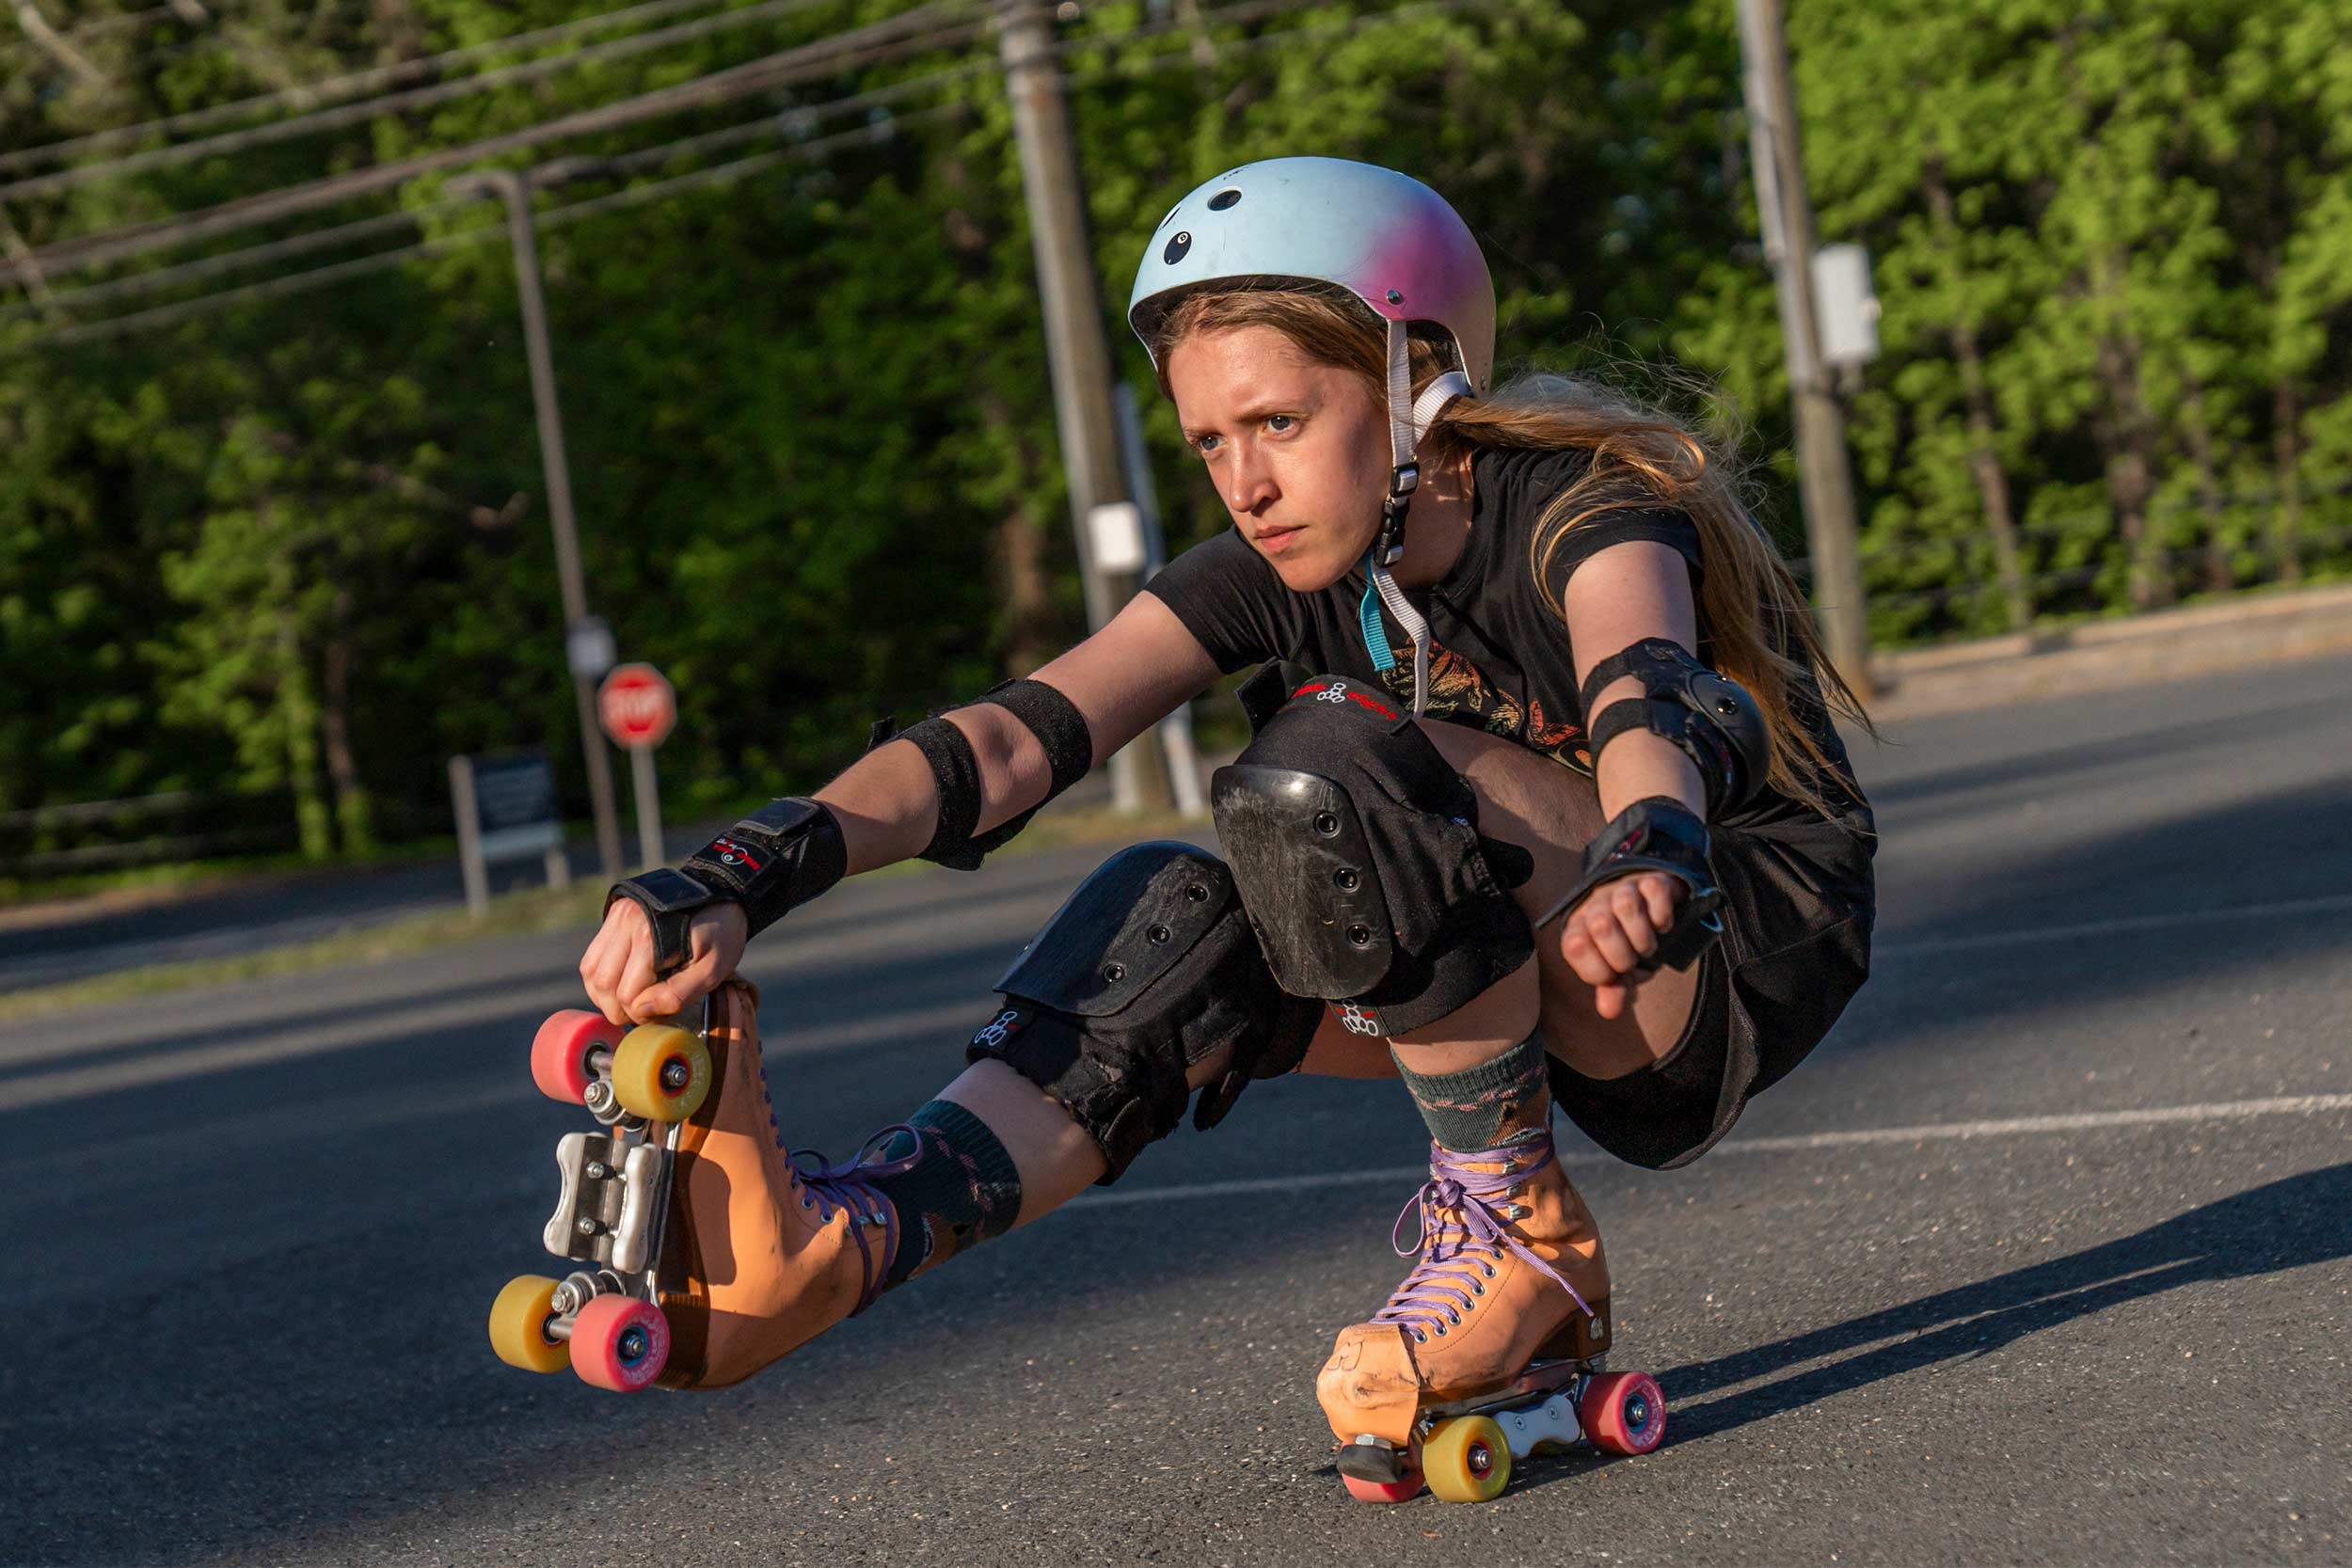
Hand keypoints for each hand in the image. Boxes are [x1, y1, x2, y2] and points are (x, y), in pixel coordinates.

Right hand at [578, 899, 748, 1025]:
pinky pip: (592, 955)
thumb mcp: (713, 969)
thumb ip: (678, 994)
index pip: (627, 994)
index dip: (640, 1015)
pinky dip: (600, 976)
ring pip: (590, 970)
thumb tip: (640, 1012)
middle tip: (640, 1016)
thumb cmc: (721, 933)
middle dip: (617, 1009)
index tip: (658, 1017)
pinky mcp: (613, 915)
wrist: (721, 892)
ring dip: (603, 995)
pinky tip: (619, 984)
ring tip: (627, 1003)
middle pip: (602, 984)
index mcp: (650, 937)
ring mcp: (617, 916)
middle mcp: (627, 923)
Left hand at [1557, 872, 1682, 1021]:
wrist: (1651, 910)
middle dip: (1624, 955)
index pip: (1575, 946)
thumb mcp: (1619, 971)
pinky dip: (1663, 916)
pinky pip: (1655, 891)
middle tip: (1634, 959)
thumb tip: (1609, 1011)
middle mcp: (1595, 905)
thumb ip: (1613, 990)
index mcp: (1579, 928)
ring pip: (1626, 905)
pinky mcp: (1649, 880)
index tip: (1615, 975)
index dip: (1600, 970)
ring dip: (1644, 936)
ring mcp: (1622, 888)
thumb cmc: (1628, 945)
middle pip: (1601, 925)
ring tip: (1647, 945)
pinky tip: (1662, 926)